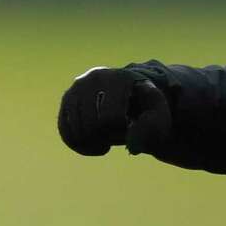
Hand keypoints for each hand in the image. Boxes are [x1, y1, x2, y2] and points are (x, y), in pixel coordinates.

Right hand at [57, 67, 171, 155]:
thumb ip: (152, 128)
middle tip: (120, 129)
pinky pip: (66, 134)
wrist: (132, 95)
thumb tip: (131, 147)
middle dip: (108, 136)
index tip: (131, 123)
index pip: (109, 119)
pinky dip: (81, 146)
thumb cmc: (146, 108)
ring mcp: (77, 89)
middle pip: (92, 127)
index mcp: (118, 78)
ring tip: (109, 133)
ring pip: (78, 133)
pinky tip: (96, 144)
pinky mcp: (67, 101)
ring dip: (96, 142)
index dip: (122, 130)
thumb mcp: (159, 116)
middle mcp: (92, 78)